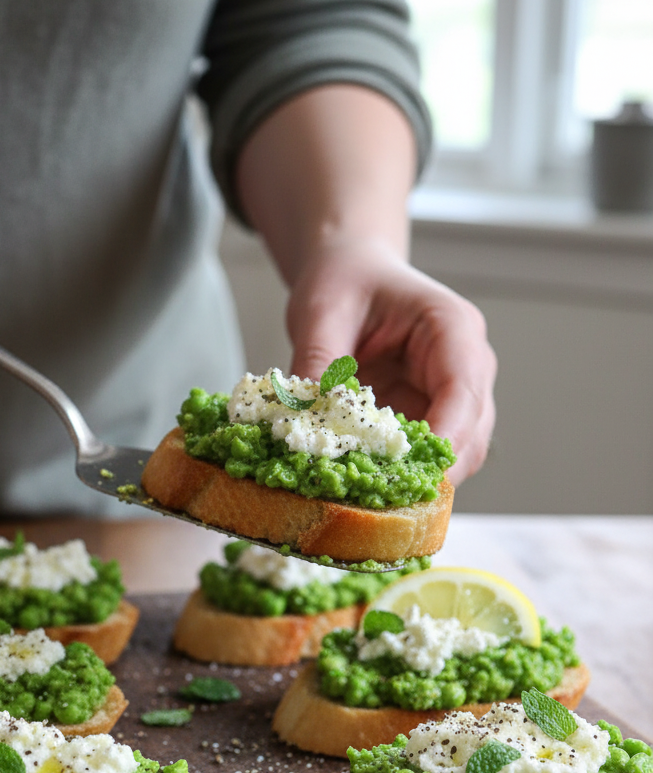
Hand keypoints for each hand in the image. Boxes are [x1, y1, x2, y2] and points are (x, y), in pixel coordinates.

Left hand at [286, 237, 496, 484]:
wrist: (351, 273)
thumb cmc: (346, 280)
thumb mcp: (322, 312)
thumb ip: (316, 364)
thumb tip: (301, 424)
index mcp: (452, 328)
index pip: (464, 391)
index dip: (444, 437)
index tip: (412, 473)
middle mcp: (467, 366)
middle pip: (470, 435)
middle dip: (431, 471)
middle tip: (382, 499)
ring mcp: (452, 398)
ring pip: (456, 455)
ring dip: (417, 479)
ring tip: (370, 497)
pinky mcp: (429, 419)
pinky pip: (426, 457)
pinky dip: (400, 475)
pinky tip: (365, 484)